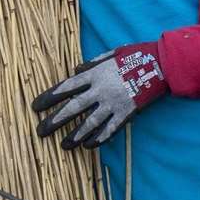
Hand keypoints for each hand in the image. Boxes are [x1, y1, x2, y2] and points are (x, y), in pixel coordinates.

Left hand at [31, 43, 167, 148]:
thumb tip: (75, 71)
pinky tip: (88, 146)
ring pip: (89, 123)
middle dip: (54, 121)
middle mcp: (101, 90)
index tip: (35, 107)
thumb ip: (92, 63)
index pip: (66, 87)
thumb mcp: (112, 53)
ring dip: (74, 135)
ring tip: (63, 144)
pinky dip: (98, 139)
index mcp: (96, 74)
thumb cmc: (137, 55)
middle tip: (41, 131)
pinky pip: (109, 129)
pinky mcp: (126, 113)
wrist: (163, 64)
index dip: (49, 97)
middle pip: (73, 108)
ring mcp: (114, 103)